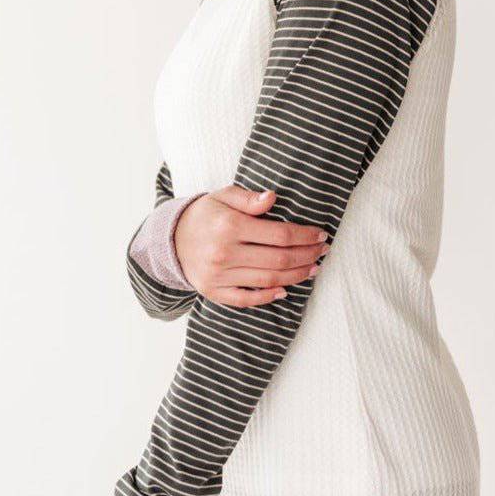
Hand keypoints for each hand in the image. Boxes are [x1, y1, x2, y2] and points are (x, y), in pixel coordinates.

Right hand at [174, 185, 330, 307]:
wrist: (171, 239)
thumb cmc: (204, 214)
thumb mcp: (223, 196)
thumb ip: (249, 198)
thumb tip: (273, 198)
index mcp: (230, 226)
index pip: (280, 234)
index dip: (306, 236)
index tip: (321, 235)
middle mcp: (225, 253)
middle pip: (279, 259)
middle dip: (307, 256)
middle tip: (323, 252)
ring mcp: (219, 276)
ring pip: (269, 280)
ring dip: (296, 276)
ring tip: (313, 268)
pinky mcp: (214, 292)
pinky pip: (247, 299)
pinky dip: (268, 297)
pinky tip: (285, 290)